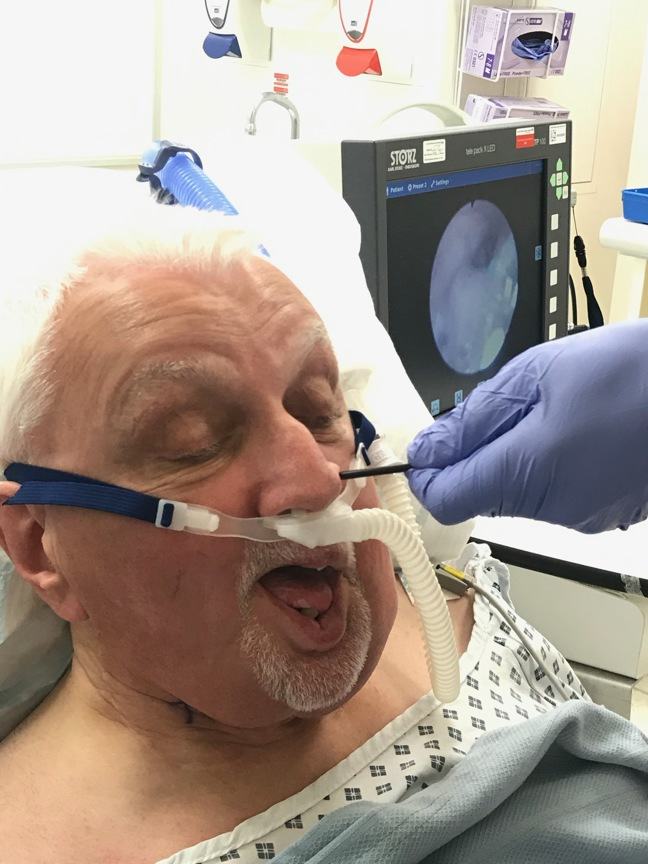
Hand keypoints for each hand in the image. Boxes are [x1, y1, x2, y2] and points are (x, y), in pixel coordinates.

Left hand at [407, 321, 647, 532]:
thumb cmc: (629, 371)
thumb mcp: (536, 376)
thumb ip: (472, 420)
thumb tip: (426, 451)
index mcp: (526, 474)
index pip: (444, 499)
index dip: (425, 473)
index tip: (427, 445)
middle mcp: (552, 509)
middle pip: (479, 494)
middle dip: (473, 455)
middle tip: (497, 407)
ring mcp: (581, 515)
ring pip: (516, 493)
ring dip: (511, 455)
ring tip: (547, 408)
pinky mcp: (603, 512)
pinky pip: (553, 493)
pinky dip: (547, 464)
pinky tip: (573, 427)